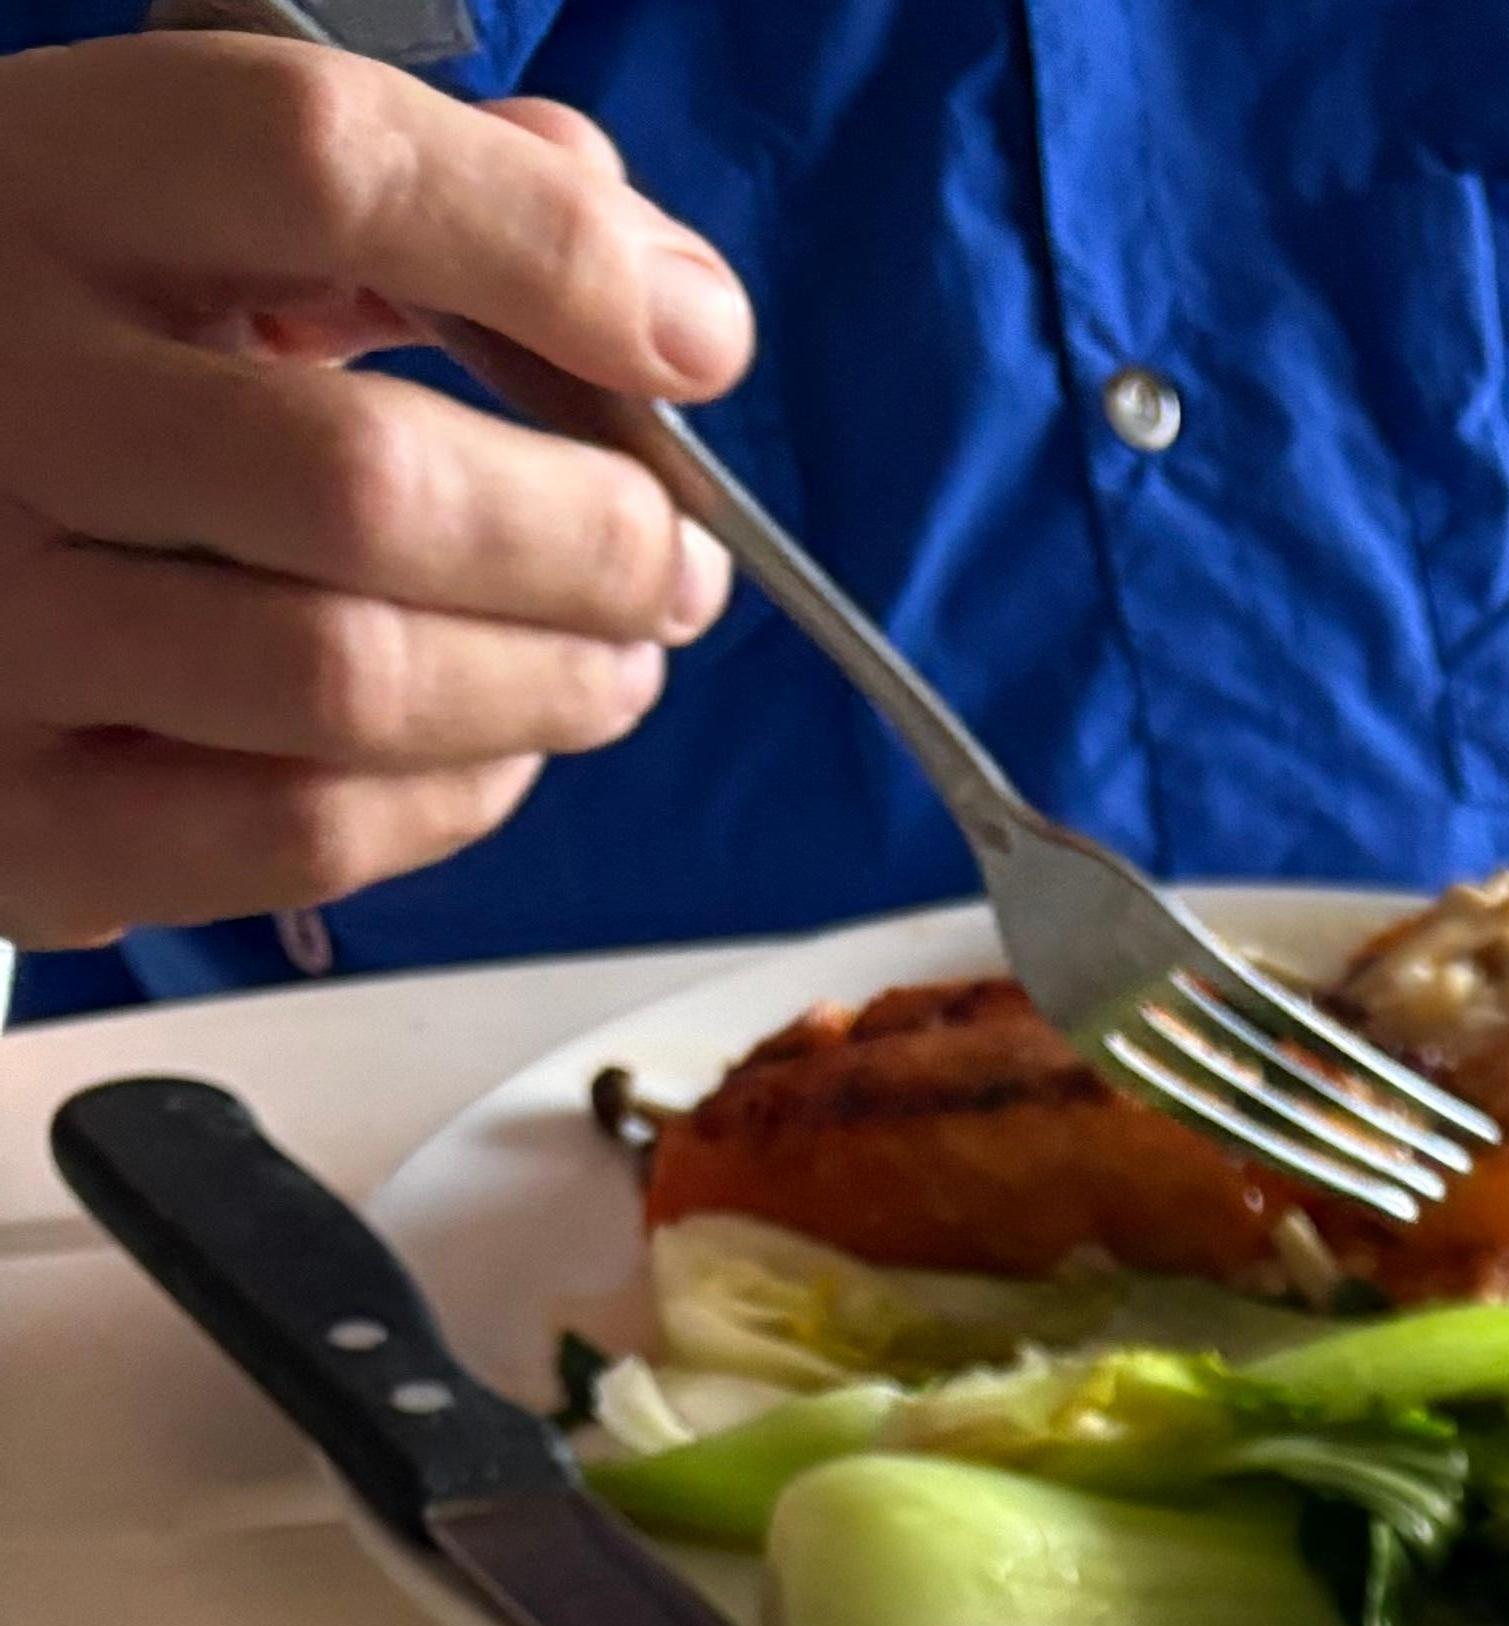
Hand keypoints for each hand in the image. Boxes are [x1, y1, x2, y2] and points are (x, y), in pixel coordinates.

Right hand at [0, 36, 750, 949]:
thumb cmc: (73, 357)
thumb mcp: (185, 217)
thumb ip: (405, 204)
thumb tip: (655, 280)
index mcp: (41, 180)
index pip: (324, 163)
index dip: (550, 254)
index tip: (695, 339)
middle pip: (369, 481)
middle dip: (591, 540)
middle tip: (677, 564)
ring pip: (351, 682)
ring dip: (547, 688)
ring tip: (619, 663)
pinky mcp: (25, 813)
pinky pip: (302, 833)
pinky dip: (452, 801)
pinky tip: (497, 749)